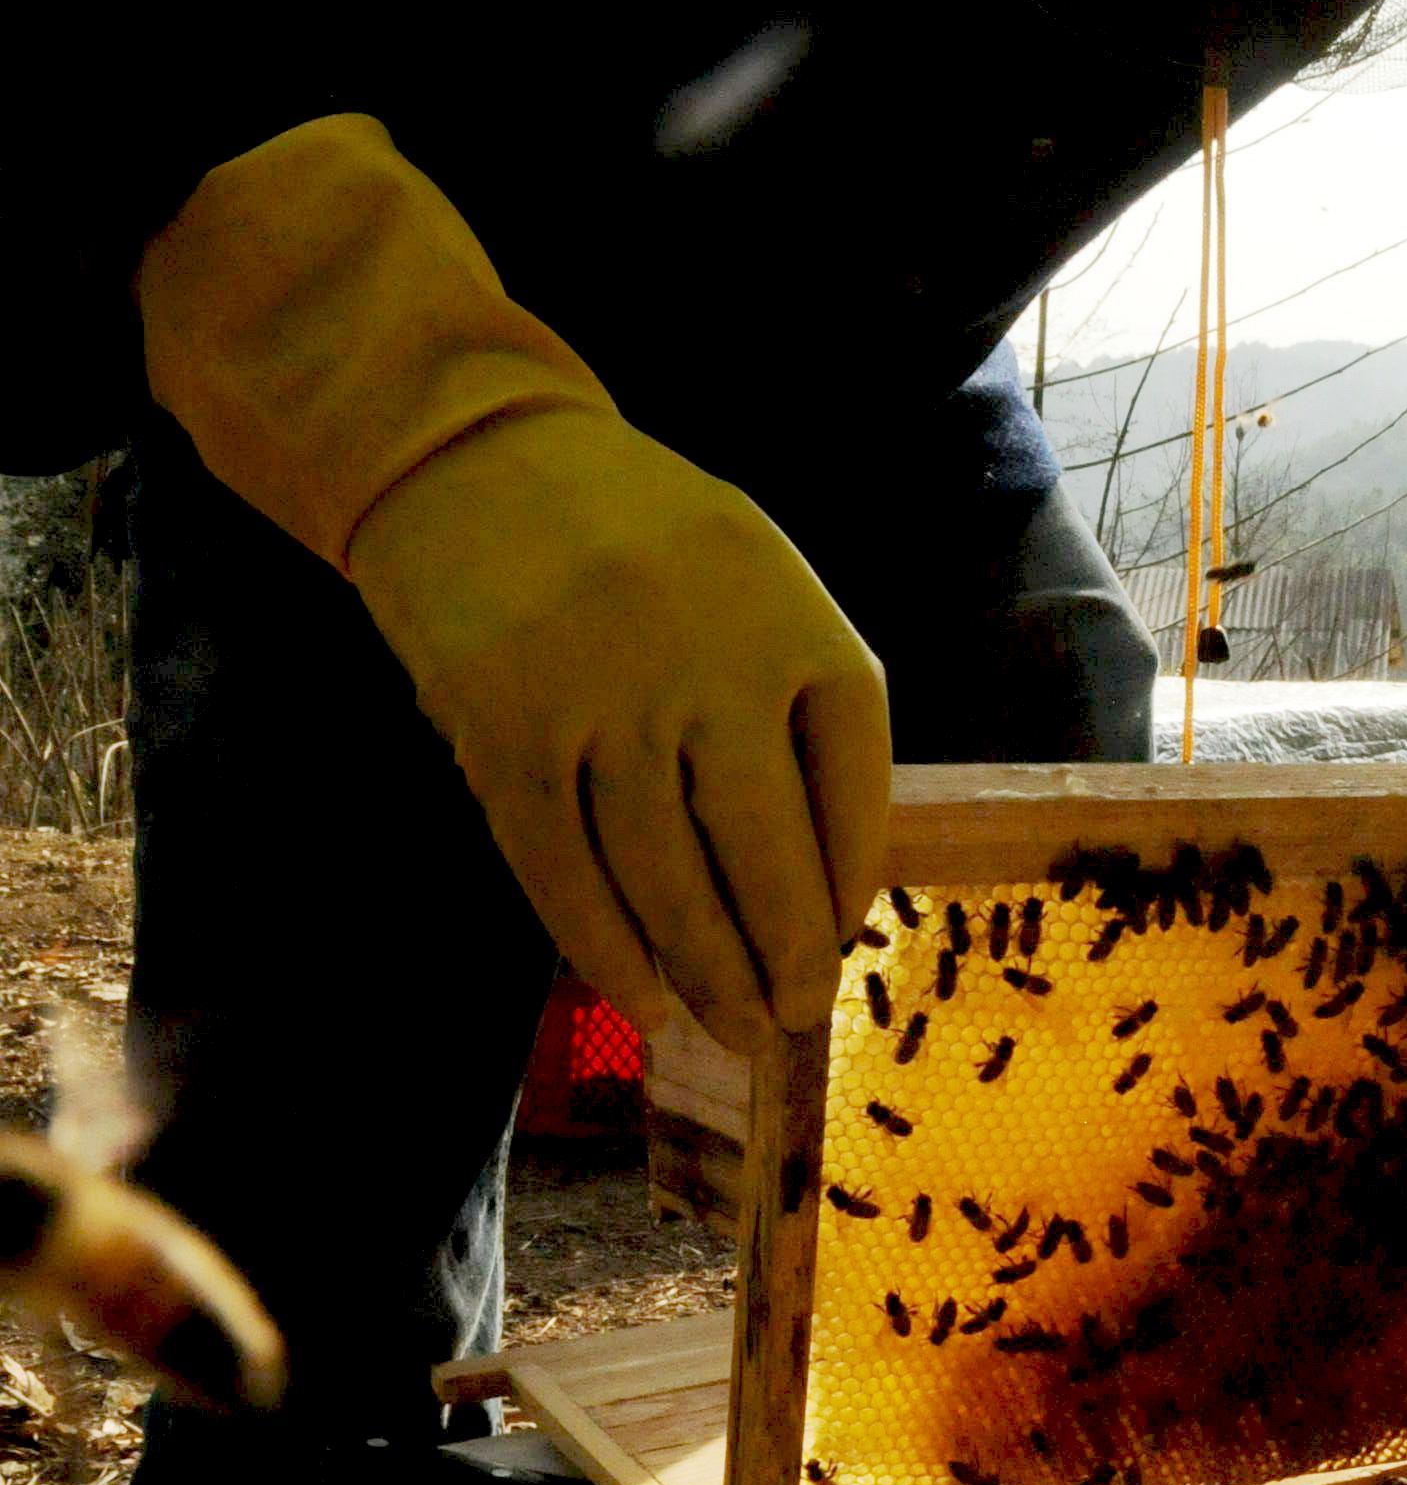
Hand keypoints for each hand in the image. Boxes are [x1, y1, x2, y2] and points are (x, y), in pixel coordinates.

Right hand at [347, 405, 887, 1047]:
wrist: (472, 456)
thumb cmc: (636, 535)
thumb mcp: (755, 575)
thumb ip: (797, 695)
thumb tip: (829, 873)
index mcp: (794, 621)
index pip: (856, 787)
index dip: (854, 879)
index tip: (845, 934)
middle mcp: (711, 667)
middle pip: (769, 859)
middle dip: (790, 959)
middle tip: (795, 1015)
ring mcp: (606, 706)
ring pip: (671, 887)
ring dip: (709, 977)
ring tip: (734, 1029)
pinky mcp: (510, 741)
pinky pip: (569, 881)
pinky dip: (611, 955)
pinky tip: (643, 1001)